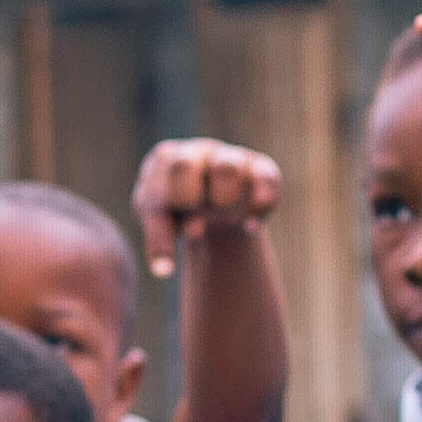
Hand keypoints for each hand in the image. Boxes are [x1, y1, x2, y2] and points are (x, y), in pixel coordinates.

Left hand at [134, 136, 282, 272]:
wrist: (216, 204)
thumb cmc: (179, 212)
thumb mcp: (162, 223)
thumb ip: (159, 241)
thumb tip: (163, 270)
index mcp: (164, 161)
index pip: (155, 187)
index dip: (165, 222)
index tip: (181, 242)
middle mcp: (196, 152)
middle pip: (183, 166)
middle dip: (187, 200)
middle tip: (193, 226)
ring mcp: (229, 156)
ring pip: (226, 168)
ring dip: (223, 202)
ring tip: (223, 222)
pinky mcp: (261, 168)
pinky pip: (266, 179)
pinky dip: (260, 204)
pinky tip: (250, 227)